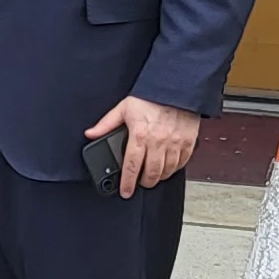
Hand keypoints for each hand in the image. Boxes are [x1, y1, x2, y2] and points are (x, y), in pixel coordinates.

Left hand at [85, 94, 202, 197]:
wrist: (175, 87)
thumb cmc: (151, 97)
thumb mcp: (123, 108)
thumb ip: (106, 124)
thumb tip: (91, 133)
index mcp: (140, 136)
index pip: (132, 166)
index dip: (128, 183)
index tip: (125, 191)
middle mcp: (158, 142)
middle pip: (151, 173)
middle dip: (144, 182)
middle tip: (140, 183)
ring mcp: (175, 143)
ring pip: (168, 170)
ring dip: (159, 177)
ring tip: (153, 176)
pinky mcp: (188, 141)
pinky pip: (182, 162)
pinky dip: (175, 168)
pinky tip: (169, 167)